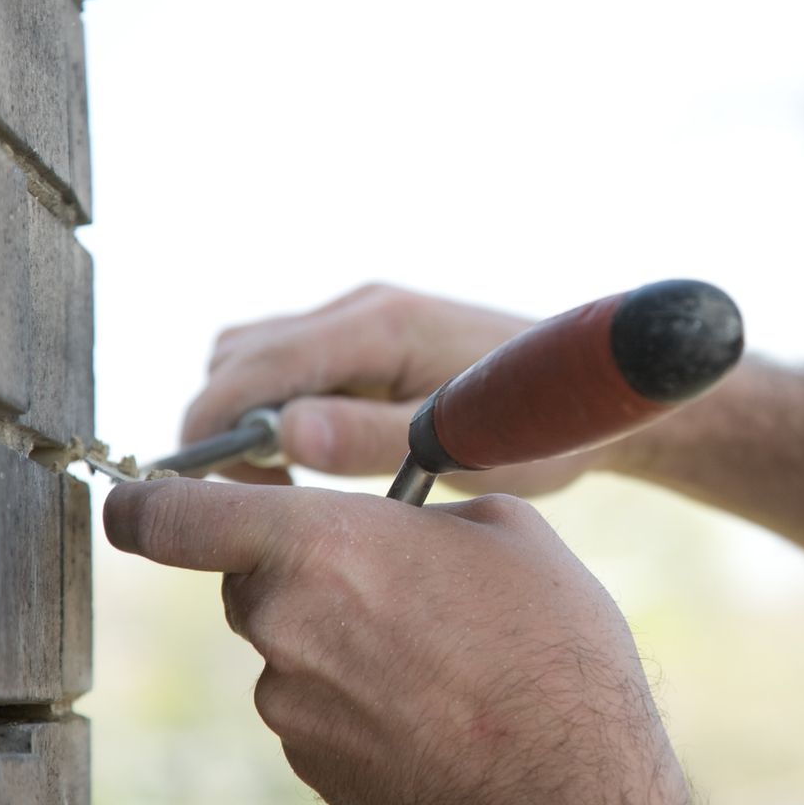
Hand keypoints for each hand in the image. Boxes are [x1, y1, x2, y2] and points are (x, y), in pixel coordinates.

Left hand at [103, 478, 726, 804]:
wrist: (568, 804)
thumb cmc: (552, 655)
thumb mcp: (510, 531)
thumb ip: (419, 512)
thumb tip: (399, 525)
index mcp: (319, 547)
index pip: (170, 517)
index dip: (142, 505)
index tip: (139, 502)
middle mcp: (283, 626)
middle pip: (249, 580)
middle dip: (304, 571)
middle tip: (392, 579)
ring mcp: (290, 707)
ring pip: (289, 646)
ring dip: (341, 639)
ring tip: (444, 655)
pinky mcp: (310, 767)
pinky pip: (316, 707)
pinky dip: (357, 700)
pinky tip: (434, 709)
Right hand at [180, 283, 611, 494]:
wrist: (597, 392)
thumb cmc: (542, 428)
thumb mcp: (462, 448)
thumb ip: (368, 439)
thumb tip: (281, 435)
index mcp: (376, 327)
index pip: (249, 368)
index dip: (209, 429)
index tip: (206, 496)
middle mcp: (361, 308)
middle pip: (237, 355)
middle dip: (224, 424)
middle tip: (261, 495)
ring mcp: (365, 316)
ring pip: (256, 356)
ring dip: (248, 416)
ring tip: (288, 481)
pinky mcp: (373, 335)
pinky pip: (293, 363)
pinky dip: (278, 407)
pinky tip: (317, 457)